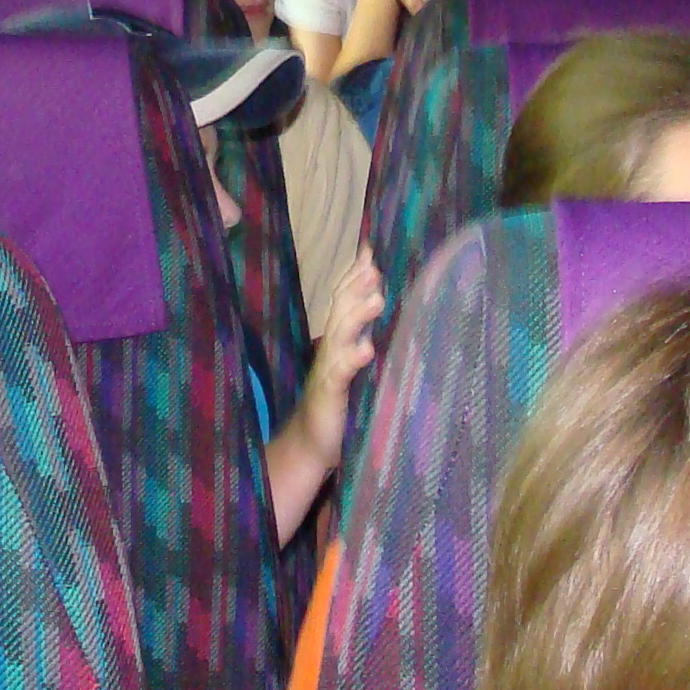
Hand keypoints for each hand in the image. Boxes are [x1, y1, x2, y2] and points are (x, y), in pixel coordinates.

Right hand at [297, 248, 386, 470]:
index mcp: (338, 338)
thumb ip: (361, 334)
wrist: (311, 442)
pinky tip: (366, 350)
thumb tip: (378, 302)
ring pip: (341, 334)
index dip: (356, 273)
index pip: (345, 298)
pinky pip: (341, 373)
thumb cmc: (338, 399)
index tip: (370, 247)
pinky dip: (352, 359)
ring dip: (358, 314)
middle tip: (374, 264)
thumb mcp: (353, 361)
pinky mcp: (330, 392)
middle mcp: (330, 347)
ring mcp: (328, 368)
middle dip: (356, 285)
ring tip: (377, 298)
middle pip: (340, 308)